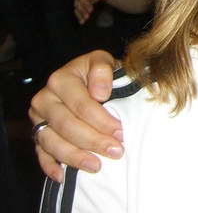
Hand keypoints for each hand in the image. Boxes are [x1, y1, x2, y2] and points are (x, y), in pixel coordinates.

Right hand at [29, 51, 121, 181]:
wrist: (86, 78)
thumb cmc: (97, 72)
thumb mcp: (102, 61)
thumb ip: (102, 71)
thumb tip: (100, 94)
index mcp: (61, 79)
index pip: (82, 105)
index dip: (102, 121)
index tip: (120, 132)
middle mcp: (45, 99)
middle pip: (67, 126)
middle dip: (93, 141)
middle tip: (116, 151)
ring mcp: (39, 119)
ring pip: (52, 143)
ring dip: (75, 157)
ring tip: (97, 166)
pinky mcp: (37, 134)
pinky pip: (41, 154)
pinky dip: (51, 166)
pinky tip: (64, 176)